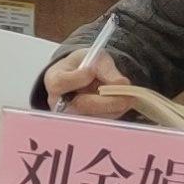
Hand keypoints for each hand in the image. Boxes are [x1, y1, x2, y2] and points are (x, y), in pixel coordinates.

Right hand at [35, 45, 163, 120]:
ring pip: (94, 117)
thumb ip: (105, 69)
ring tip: (129, 96)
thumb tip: (121, 84)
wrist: (85, 76)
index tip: (92, 72)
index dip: (77, 78)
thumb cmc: (85, 65)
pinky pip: (103, 122)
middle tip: (127, 95)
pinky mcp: (87, 125)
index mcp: (54, 80)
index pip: (60, 83)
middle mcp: (59, 103)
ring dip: (114, 108)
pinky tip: (124, 102)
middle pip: (80, 105)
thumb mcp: (94, 58)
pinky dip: (116, 112)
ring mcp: (72, 116)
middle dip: (106, 101)